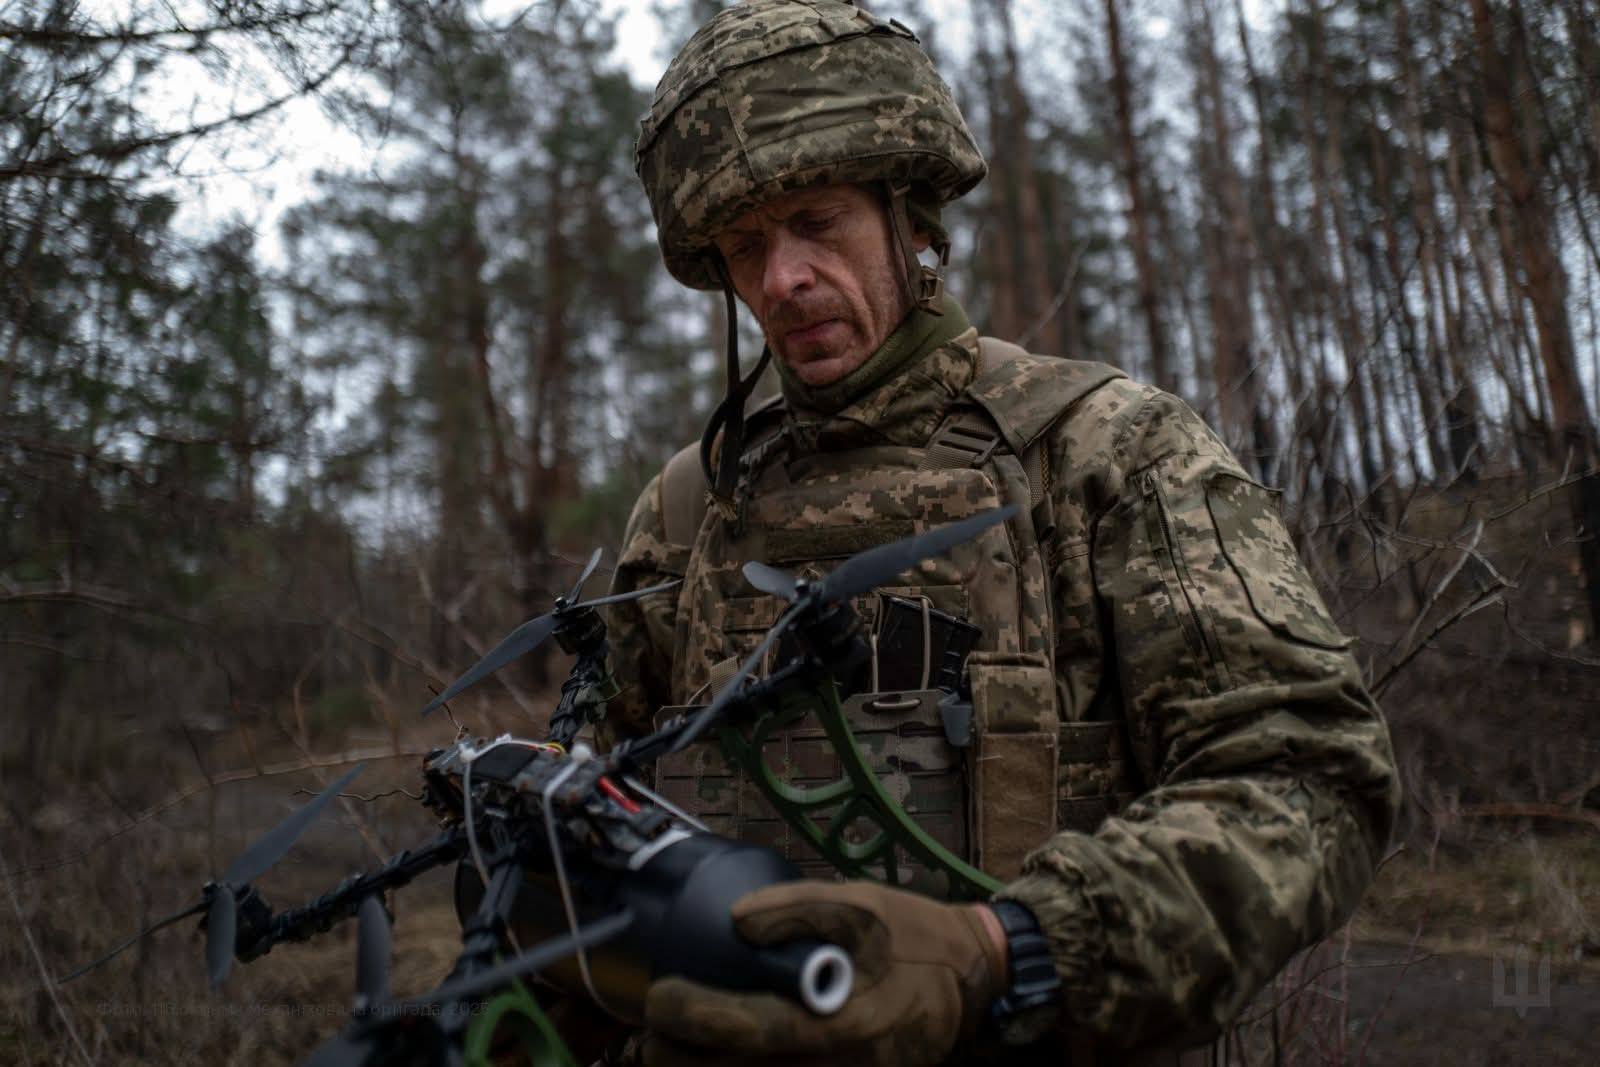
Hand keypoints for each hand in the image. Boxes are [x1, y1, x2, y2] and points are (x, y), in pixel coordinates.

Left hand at [641, 880, 1006, 1066]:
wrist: (972, 977)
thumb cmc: (915, 938)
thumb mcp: (861, 905)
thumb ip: (797, 908)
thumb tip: (735, 922)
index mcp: (839, 1021)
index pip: (747, 1029)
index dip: (693, 1016)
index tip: (661, 994)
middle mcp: (836, 1066)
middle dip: (680, 1059)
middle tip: (652, 1032)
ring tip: (671, 1050)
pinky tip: (721, 1057)